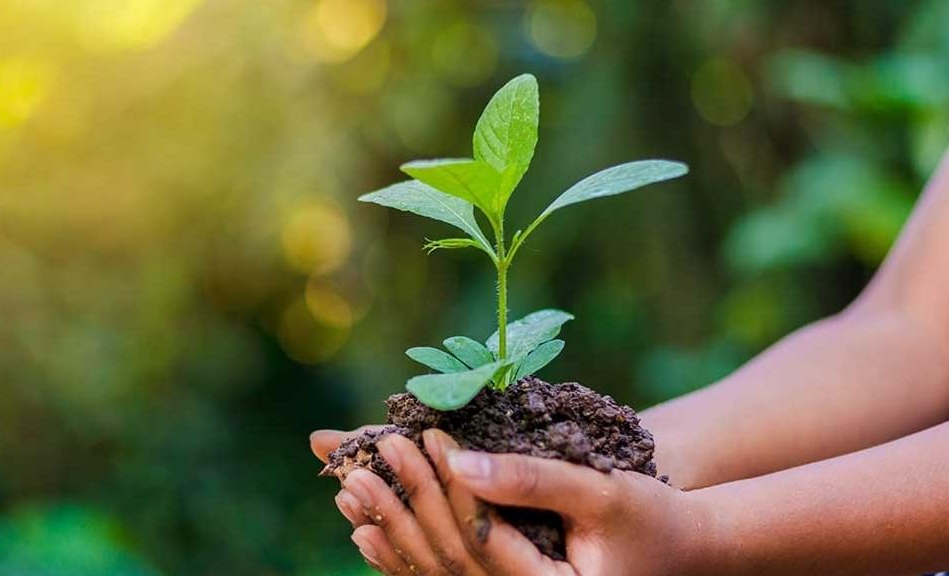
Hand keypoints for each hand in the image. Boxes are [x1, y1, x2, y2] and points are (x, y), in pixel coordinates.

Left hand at [333, 428, 718, 574]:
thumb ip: (531, 480)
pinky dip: (403, 555)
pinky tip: (367, 531)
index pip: (481, 541)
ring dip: (389, 533)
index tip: (414, 436)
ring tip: (347, 492)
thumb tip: (457, 463)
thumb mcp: (600, 491)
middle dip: (399, 511)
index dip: (444, 487)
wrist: (680, 553)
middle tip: (355, 468)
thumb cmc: (650, 516)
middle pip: (447, 563)